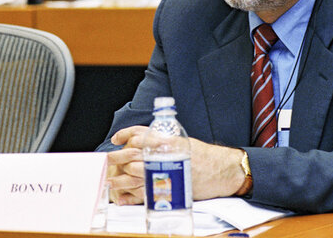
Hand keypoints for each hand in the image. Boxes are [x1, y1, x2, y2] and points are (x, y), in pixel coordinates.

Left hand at [107, 126, 246, 203]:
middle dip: (116, 158)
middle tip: (109, 161)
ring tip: (110, 180)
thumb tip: (144, 142)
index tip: (116, 140)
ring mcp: (166, 172)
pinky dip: (131, 196)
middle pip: (131, 154)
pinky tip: (122, 198)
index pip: (138, 135)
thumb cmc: (205, 156)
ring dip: (119, 178)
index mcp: (167, 140)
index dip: (124, 136)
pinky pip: (145, 193)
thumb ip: (163, 140)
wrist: (223, 170)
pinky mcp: (169, 188)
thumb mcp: (183, 140)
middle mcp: (164, 154)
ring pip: (134, 174)